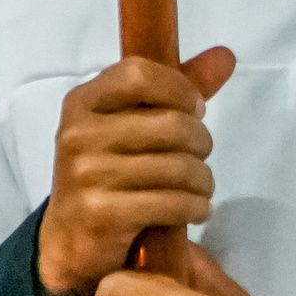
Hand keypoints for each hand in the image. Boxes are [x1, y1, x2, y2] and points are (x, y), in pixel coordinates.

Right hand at [36, 48, 236, 295]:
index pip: (139, 74)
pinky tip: (195, 210)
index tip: (196, 109)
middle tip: (200, 157)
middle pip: (171, 124)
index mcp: (82, 102)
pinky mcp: (100, 213)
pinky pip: (171, 202)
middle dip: (201, 142)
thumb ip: (178, 88)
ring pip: (178, 167)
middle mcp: (77, 134)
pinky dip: (195, 207)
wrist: (69, 240)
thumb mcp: (133, 123)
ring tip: (201, 188)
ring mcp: (86, 174)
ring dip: (203, 181)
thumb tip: (225, 55)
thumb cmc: (110, 172)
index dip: (179, 89)